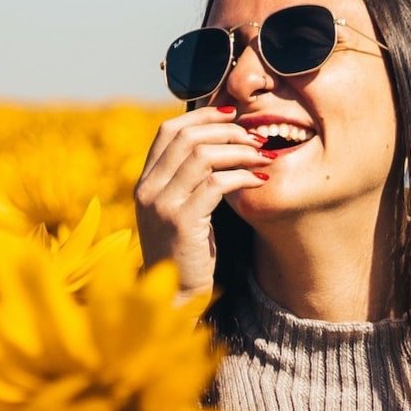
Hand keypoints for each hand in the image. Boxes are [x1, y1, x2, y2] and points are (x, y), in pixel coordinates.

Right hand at [133, 107, 269, 302]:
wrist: (174, 295)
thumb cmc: (188, 250)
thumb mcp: (184, 208)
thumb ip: (192, 179)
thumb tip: (222, 143)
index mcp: (145, 181)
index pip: (168, 130)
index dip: (203, 115)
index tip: (235, 115)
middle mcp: (147, 188)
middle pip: (188, 137)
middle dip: (229, 131)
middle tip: (258, 137)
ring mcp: (161, 204)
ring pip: (203, 155)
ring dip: (240, 151)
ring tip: (265, 156)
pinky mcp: (182, 222)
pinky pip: (216, 184)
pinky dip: (242, 176)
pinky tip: (261, 180)